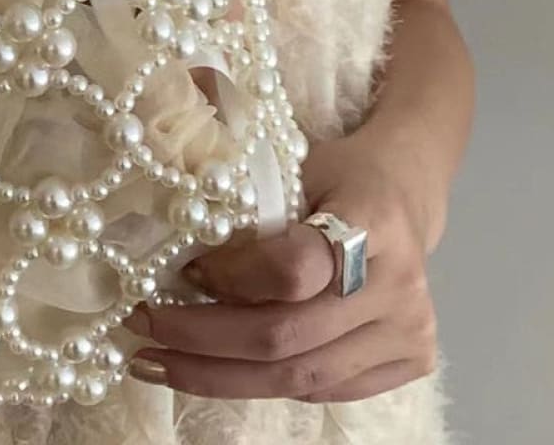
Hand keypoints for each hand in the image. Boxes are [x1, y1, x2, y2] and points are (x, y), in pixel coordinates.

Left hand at [124, 136, 440, 402]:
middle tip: (143, 328)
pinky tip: (213, 370)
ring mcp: (409, 330)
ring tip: (159, 362)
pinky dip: (260, 382)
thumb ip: (246, 199)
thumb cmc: (336, 173)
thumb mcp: (291, 164)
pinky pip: (320, 390)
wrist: (403, 193)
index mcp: (372, 220)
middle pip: (286, 336)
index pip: (292, 270)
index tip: (182, 272)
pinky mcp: (410, 361)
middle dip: (202, 340)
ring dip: (218, 375)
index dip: (230, 278)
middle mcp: (398, 285)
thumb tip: (172, 233)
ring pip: (297, 376)